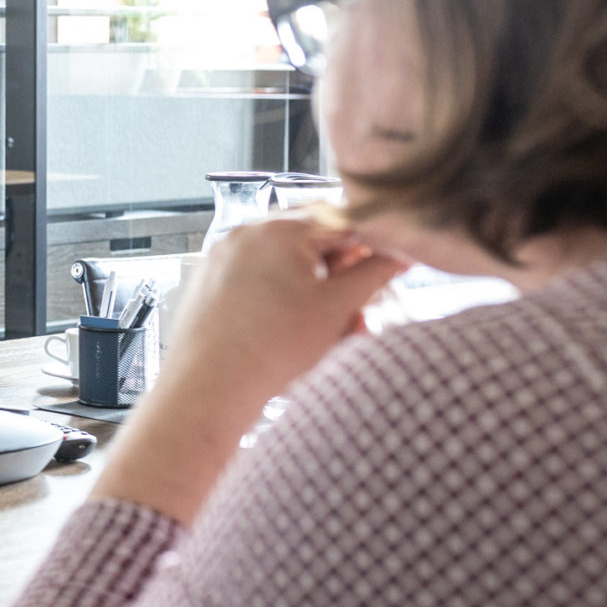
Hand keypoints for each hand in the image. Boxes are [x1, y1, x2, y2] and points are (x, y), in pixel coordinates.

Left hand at [92, 215, 404, 524]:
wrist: (209, 386)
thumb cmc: (268, 349)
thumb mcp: (337, 308)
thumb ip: (374, 272)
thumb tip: (397, 254)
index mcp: (280, 228)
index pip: (343, 220)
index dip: (373, 243)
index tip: (392, 263)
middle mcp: (246, 233)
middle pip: (311, 239)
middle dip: (342, 269)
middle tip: (360, 302)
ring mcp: (223, 256)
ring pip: (285, 261)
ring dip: (316, 287)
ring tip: (333, 328)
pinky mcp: (209, 280)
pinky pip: (256, 277)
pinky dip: (283, 294)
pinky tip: (297, 328)